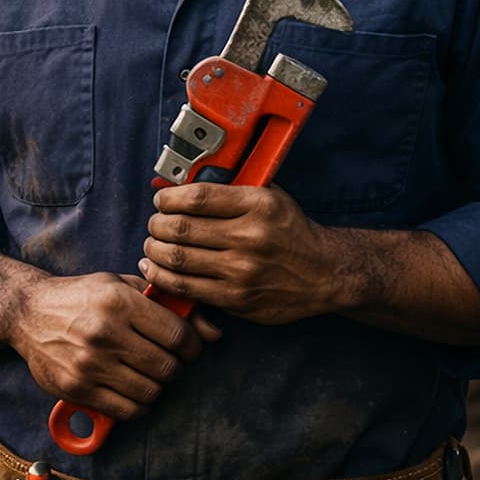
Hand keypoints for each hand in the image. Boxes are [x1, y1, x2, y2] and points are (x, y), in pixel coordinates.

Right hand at [8, 272, 221, 422]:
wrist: (27, 312)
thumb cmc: (81, 297)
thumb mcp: (122, 286)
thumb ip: (168, 304)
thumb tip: (214, 332)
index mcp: (119, 302)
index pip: (179, 335)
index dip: (192, 346)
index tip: (186, 347)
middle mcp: (104, 333)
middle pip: (168, 367)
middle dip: (174, 367)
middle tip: (164, 360)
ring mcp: (89, 364)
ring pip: (151, 392)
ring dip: (155, 386)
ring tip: (144, 373)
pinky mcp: (76, 388)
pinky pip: (127, 410)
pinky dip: (137, 405)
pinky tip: (130, 389)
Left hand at [141, 183, 339, 324]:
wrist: (326, 273)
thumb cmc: (291, 231)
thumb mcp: (270, 196)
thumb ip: (232, 186)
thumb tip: (182, 181)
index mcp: (258, 205)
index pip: (196, 197)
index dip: (168, 198)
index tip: (161, 200)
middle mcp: (250, 237)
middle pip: (180, 228)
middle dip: (157, 224)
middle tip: (155, 223)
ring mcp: (242, 271)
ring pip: (177, 258)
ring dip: (154, 250)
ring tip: (153, 244)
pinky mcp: (237, 298)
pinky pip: (186, 287)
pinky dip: (162, 277)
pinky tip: (155, 268)